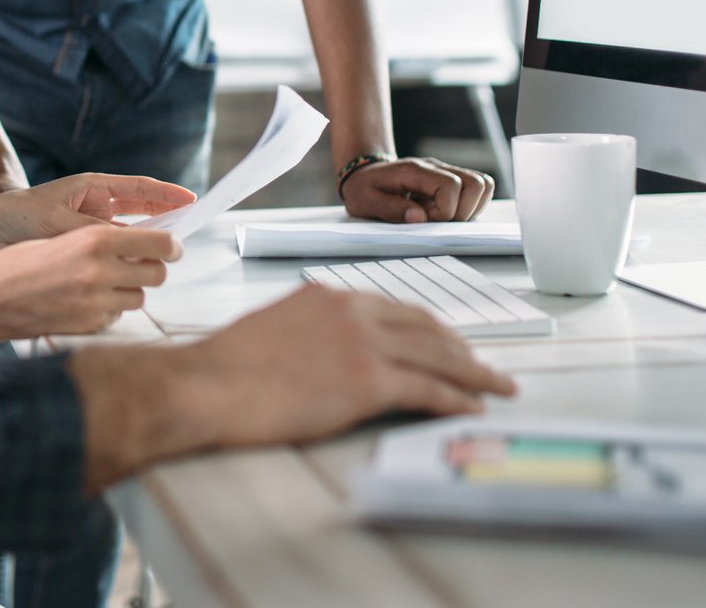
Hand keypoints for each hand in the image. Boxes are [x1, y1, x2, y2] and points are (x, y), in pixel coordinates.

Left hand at [0, 173, 195, 250]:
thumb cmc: (19, 214)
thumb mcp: (59, 220)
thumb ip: (93, 233)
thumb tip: (126, 246)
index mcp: (93, 188)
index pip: (139, 189)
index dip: (167, 194)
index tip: (192, 200)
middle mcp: (97, 207)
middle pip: (142, 212)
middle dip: (165, 221)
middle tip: (186, 233)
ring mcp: (93, 228)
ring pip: (130, 237)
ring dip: (146, 246)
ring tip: (165, 256)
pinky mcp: (86, 249)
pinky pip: (114, 255)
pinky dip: (126, 262)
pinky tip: (137, 273)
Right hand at [0, 224, 180, 340]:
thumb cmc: (20, 261)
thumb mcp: (63, 237)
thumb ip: (102, 242)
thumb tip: (143, 247)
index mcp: (94, 240)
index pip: (159, 243)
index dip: (171, 246)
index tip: (173, 248)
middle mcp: (100, 271)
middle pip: (156, 273)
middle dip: (152, 269)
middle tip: (142, 265)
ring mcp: (95, 303)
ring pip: (139, 298)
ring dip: (130, 290)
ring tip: (105, 284)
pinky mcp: (88, 326)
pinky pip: (115, 316)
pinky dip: (108, 309)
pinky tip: (84, 301)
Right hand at [73, 284, 516, 487]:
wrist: (207, 385)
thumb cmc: (224, 368)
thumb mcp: (270, 331)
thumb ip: (305, 332)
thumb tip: (318, 354)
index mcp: (328, 298)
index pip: (395, 309)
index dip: (429, 329)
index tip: (448, 343)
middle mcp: (352, 312)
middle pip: (426, 328)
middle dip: (462, 349)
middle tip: (486, 368)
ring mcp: (362, 345)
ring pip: (437, 355)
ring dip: (474, 374)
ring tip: (498, 388)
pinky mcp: (367, 382)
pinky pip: (428, 389)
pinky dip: (457, 398)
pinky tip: (472, 407)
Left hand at [341, 156, 492, 222]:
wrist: (363, 175)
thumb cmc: (363, 188)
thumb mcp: (364, 201)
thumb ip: (390, 209)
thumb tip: (419, 218)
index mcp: (416, 171)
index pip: (451, 186)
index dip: (444, 211)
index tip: (424, 220)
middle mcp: (436, 168)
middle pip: (477, 183)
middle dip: (464, 211)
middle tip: (437, 220)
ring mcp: (446, 172)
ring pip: (483, 185)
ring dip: (470, 208)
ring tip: (442, 216)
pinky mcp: (451, 180)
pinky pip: (477, 190)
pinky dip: (470, 206)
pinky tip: (445, 213)